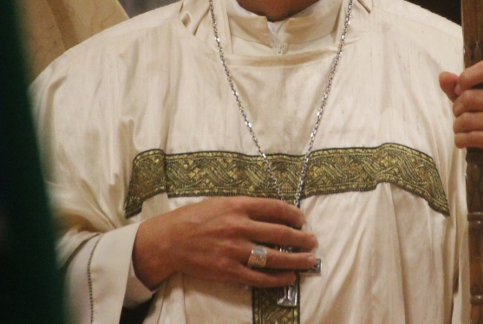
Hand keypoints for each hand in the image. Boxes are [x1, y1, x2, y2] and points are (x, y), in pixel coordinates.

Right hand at [132, 197, 317, 289]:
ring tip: (309, 261)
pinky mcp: (229, 270)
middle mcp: (239, 227)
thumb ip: (244, 207)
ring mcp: (235, 250)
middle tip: (312, 241)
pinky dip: (277, 279)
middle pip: (280, 233)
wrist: (169, 240)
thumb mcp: (219, 203)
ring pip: (274, 257)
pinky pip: (259, 277)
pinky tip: (289, 277)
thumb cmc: (194, 218)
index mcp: (237, 206)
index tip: (302, 220)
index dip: (293, 215)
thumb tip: (272, 213)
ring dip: (296, 260)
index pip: (275, 208)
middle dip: (301, 238)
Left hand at [439, 60, 482, 205]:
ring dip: (458, 128)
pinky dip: (460, 140)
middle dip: (457, 109)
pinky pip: (469, 136)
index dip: (468, 76)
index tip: (459, 88)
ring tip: (465, 130)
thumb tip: (444, 76)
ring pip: (466, 119)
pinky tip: (467, 142)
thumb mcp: (470, 103)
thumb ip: (455, 88)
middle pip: (469, 96)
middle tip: (463, 117)